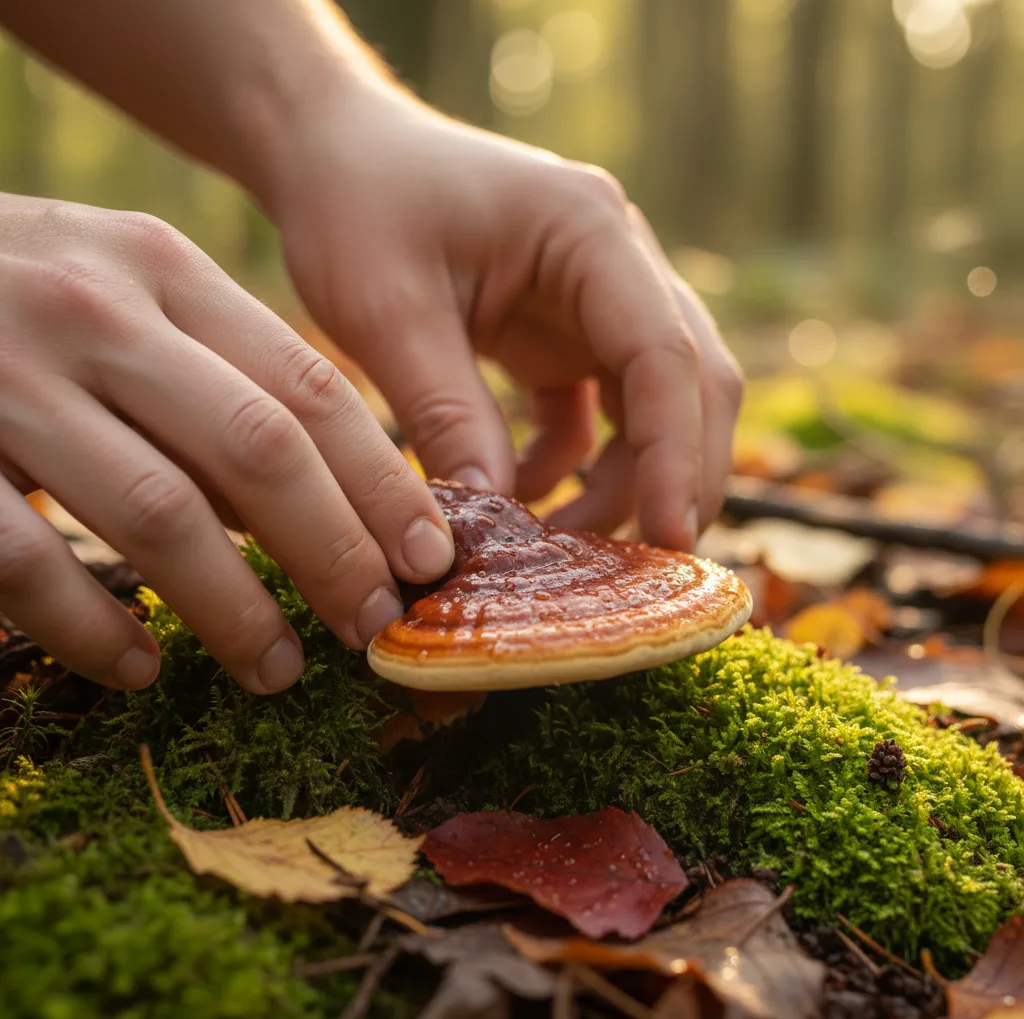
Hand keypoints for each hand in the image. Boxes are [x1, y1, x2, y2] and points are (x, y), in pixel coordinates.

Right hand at [0, 194, 452, 692]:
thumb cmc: (17, 297)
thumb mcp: (128, 301)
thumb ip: (220, 386)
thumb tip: (329, 508)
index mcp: (162, 269)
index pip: (310, 390)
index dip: (382, 486)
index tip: (430, 560)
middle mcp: (92, 310)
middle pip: (258, 451)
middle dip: (334, 552)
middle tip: (375, 626)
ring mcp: (3, 376)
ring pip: (158, 512)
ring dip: (234, 608)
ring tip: (279, 668)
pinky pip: (25, 560)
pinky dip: (91, 626)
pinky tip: (140, 666)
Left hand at [267, 83, 742, 549]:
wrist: (335, 155)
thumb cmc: (356, 205)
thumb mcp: (386, 309)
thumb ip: (444, 412)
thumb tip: (489, 522)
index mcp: (589, 232)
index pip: (664, 354)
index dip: (675, 453)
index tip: (669, 540)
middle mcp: (616, 263)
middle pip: (689, 383)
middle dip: (675, 477)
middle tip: (645, 570)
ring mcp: (595, 301)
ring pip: (654, 405)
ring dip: (625, 482)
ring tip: (564, 549)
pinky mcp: (564, 335)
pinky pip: (597, 413)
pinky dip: (575, 465)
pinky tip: (522, 496)